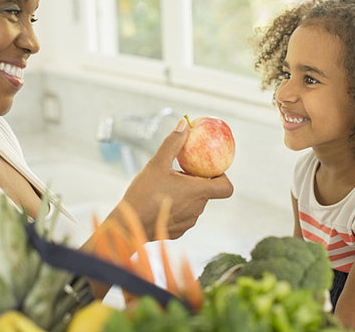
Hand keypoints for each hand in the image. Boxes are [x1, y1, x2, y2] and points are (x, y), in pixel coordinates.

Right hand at [109, 118, 233, 239]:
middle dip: (197, 182)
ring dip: (186, 195)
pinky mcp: (179, 231)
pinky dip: (177, 208)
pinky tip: (159, 203)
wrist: (127, 224)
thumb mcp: (157, 163)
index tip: (209, 170)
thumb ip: (173, 142)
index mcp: (198, 191)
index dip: (222, 177)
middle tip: (179, 174)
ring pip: (195, 204)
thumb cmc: (143, 193)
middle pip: (207, 192)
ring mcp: (189, 222)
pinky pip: (183, 216)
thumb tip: (184, 123)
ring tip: (166, 188)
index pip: (226, 187)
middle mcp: (197, 209)